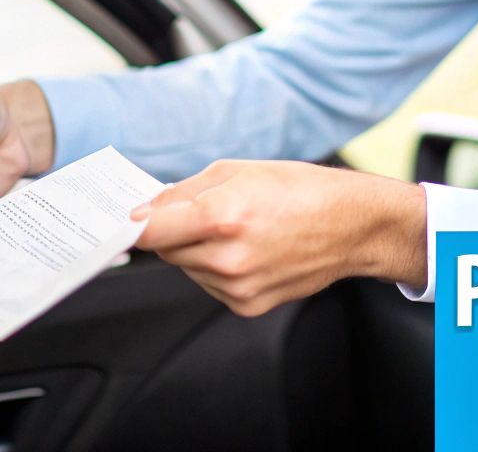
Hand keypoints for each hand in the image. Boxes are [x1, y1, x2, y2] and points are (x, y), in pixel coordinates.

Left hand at [132, 160, 428, 316]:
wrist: (351, 226)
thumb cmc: (298, 189)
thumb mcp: (236, 171)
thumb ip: (183, 191)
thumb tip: (144, 210)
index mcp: (222, 216)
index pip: (150, 232)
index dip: (132, 226)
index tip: (125, 221)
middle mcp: (227, 257)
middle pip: (165, 250)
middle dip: (173, 231)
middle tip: (200, 214)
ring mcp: (237, 287)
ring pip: (187, 268)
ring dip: (195, 250)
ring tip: (235, 230)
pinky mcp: (247, 306)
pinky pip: (209, 285)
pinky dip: (215, 268)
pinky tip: (246, 251)